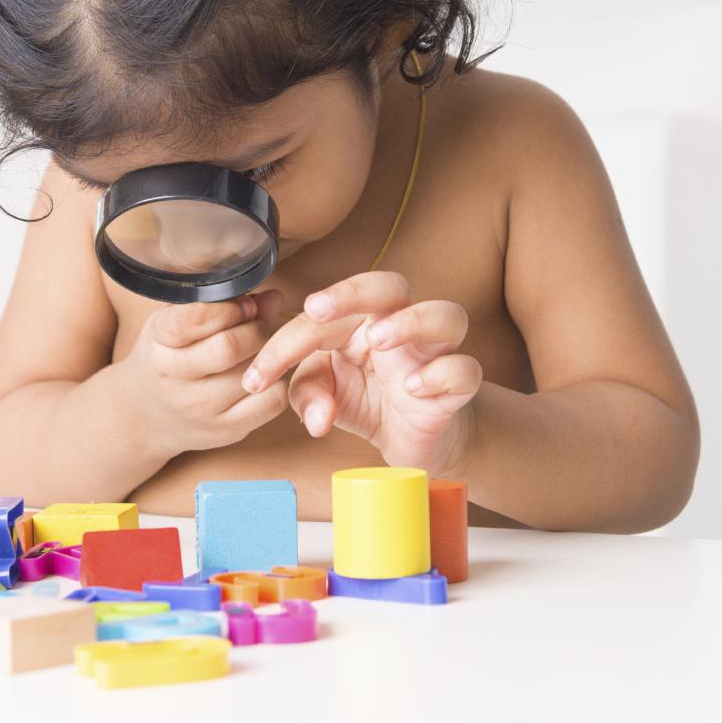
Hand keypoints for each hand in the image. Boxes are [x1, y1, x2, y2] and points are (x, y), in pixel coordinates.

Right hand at [116, 291, 288, 459]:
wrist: (145, 416)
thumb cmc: (166, 357)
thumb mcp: (177, 323)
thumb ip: (220, 306)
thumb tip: (274, 299)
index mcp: (158, 342)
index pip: (193, 319)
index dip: (229, 308)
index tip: (245, 305)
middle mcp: (173, 378)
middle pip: (229, 347)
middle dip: (255, 328)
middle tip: (259, 324)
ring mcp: (200, 409)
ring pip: (254, 373)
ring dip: (269, 354)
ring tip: (262, 348)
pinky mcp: (226, 430)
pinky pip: (271, 402)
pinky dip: (278, 382)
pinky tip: (266, 374)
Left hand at [242, 272, 480, 474]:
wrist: (414, 439)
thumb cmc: (366, 399)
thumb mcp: (324, 396)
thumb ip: (309, 396)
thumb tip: (318, 420)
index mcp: (358, 320)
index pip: (322, 315)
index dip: (282, 345)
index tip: (255, 380)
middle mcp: (399, 324)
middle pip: (389, 284)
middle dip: (352, 291)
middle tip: (318, 309)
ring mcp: (434, 352)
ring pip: (444, 313)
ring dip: (410, 321)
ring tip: (378, 339)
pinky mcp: (459, 386)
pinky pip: (465, 369)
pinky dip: (442, 374)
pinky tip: (414, 388)